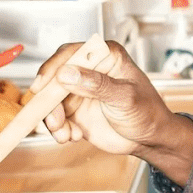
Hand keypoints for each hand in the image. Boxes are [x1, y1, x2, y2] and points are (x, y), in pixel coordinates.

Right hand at [31, 41, 192, 183]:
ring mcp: (80, 91)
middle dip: (49, 101)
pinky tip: (74, 136)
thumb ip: (97, 85)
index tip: (42, 85)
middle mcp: (89, 70)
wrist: (149, 139)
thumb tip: (67, 73)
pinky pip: (56, 118)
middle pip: (54, 78)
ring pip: (51, 100)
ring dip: (53, 119)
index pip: (71, 53)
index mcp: (105, 56)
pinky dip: (59, 129)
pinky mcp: (75, 111)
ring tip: (66, 134)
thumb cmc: (147, 112)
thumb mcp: (125, 97)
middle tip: (55, 120)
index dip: (53, 67)